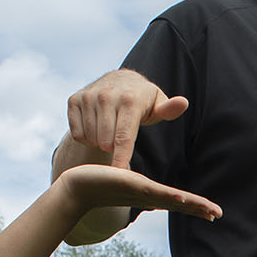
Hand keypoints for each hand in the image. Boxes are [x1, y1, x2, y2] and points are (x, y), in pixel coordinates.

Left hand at [55, 163, 220, 221]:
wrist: (78, 186)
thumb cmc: (100, 183)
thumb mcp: (128, 185)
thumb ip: (143, 190)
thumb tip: (153, 196)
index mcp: (149, 196)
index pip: (177, 202)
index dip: (196, 207)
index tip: (213, 213)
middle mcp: (148, 198)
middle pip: (179, 204)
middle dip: (199, 209)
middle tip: (217, 215)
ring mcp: (142, 194)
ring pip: (172, 200)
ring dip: (191, 205)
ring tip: (208, 210)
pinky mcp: (133, 187)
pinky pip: (155, 192)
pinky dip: (170, 196)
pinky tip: (182, 198)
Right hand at [63, 69, 188, 169]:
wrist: (118, 80)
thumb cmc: (142, 101)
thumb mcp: (157, 105)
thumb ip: (169, 110)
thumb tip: (183, 103)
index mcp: (129, 100)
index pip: (124, 137)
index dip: (121, 159)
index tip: (121, 176)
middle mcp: (106, 96)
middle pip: (105, 142)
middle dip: (113, 149)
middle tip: (120, 140)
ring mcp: (88, 97)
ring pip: (91, 138)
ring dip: (99, 143)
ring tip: (109, 134)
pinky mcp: (74, 100)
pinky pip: (77, 134)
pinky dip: (86, 137)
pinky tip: (96, 129)